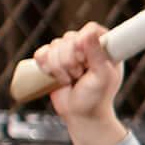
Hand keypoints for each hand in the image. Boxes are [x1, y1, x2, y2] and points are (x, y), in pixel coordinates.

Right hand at [32, 24, 128, 144]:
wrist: (81, 115)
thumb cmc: (97, 97)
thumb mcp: (102, 76)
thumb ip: (97, 54)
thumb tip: (89, 32)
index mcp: (104, 48)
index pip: (91, 29)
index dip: (83, 43)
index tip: (86, 60)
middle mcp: (86, 47)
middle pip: (68, 38)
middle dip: (71, 61)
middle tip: (80, 76)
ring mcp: (68, 53)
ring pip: (53, 46)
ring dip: (59, 68)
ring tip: (71, 80)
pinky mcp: (51, 61)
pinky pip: (40, 53)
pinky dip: (45, 66)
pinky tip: (56, 78)